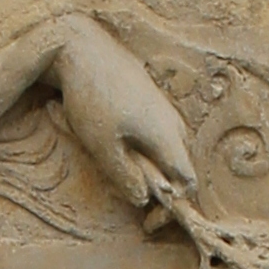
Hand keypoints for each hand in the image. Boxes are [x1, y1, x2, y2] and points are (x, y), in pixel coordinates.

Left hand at [52, 16, 193, 216]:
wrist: (81, 47)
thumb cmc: (91, 96)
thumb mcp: (102, 146)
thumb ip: (125, 176)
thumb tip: (144, 199)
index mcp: (167, 136)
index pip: (187, 182)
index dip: (172, 207)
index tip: (149, 220)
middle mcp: (172, 121)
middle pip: (181, 166)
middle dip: (161, 189)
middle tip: (134, 199)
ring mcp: (162, 108)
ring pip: (168, 149)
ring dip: (150, 168)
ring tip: (122, 171)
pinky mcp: (150, 99)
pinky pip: (157, 132)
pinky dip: (144, 149)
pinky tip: (117, 144)